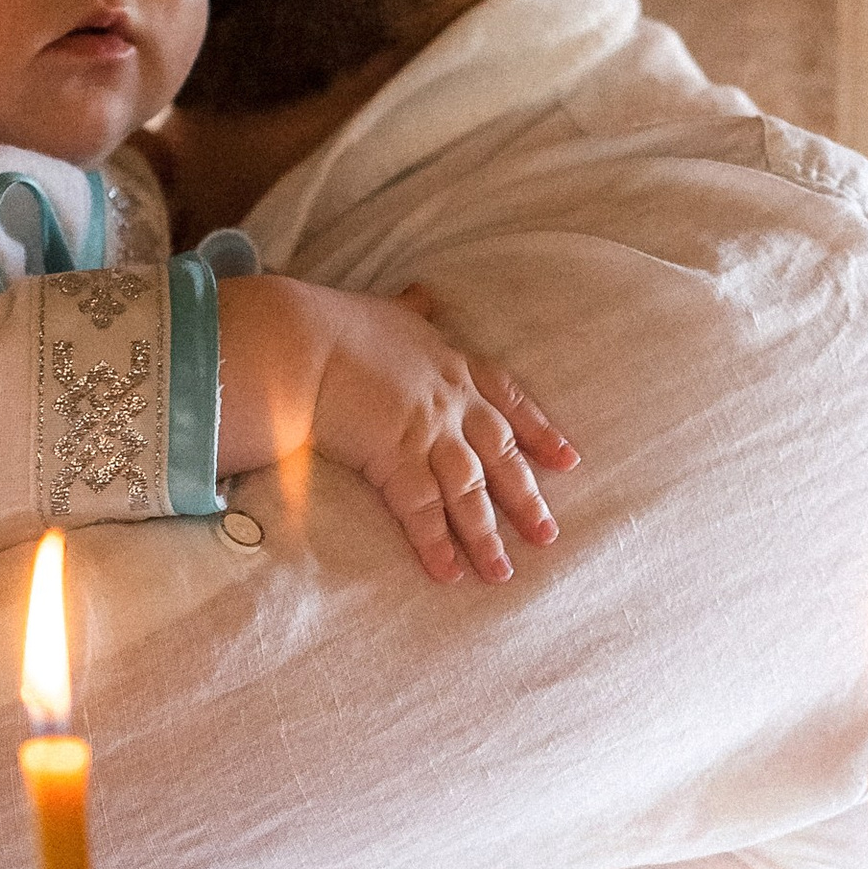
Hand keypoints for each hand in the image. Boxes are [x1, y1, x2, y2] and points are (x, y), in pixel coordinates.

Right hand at [217, 276, 576, 583]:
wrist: (301, 340)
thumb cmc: (335, 322)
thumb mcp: (386, 309)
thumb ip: (410, 310)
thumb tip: (423, 294)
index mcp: (450, 365)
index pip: (509, 400)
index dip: (539, 431)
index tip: (567, 460)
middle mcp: (449, 402)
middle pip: (499, 455)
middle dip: (525, 498)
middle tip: (547, 535)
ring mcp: (426, 432)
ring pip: (468, 492)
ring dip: (485, 536)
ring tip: (501, 573)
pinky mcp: (395, 459)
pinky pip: (422, 511)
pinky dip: (436, 544)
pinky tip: (448, 574)